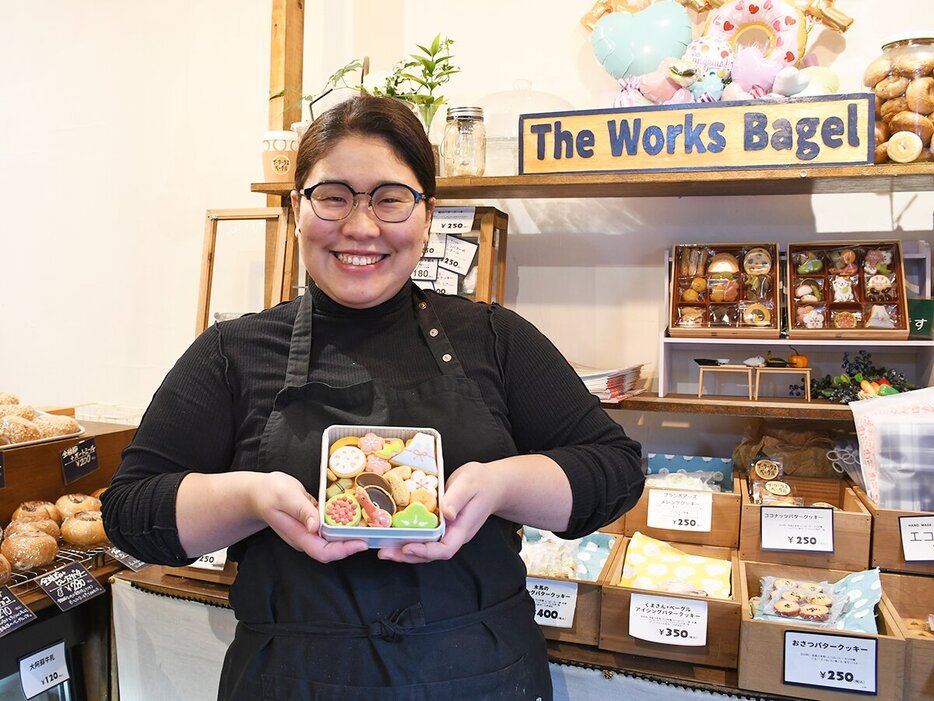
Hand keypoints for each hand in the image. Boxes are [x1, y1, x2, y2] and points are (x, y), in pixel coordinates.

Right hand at [256, 472, 367, 562]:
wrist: (259, 492)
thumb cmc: (270, 492)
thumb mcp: (286, 495)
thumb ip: (301, 510)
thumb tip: (315, 526)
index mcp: (298, 534)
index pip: (323, 552)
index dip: (343, 550)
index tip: (361, 542)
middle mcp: (306, 537)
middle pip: (331, 550)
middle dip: (351, 545)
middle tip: (371, 533)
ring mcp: (309, 532)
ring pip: (332, 541)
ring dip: (350, 536)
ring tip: (368, 527)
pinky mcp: (313, 524)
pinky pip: (330, 530)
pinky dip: (343, 526)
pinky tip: (355, 518)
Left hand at [377, 462, 498, 563]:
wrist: (491, 484)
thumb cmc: (481, 482)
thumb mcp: (469, 483)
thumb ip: (457, 498)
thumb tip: (447, 513)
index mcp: (462, 528)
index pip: (445, 549)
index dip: (425, 552)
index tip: (407, 547)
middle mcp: (454, 534)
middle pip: (431, 554)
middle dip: (407, 556)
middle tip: (385, 553)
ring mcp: (448, 532)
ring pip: (426, 548)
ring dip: (405, 551)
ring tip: (384, 550)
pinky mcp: (441, 526)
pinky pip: (425, 537)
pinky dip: (409, 539)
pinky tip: (394, 536)